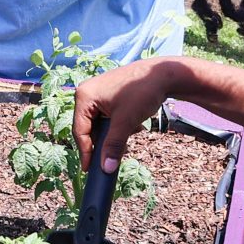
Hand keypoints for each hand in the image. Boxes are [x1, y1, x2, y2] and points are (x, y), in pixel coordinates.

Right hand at [72, 56, 186, 170]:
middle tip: (114, 156)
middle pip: (88, 127)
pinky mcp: (108, 94)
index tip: (90, 170)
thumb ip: (113, 145)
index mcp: (84, 96)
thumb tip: (107, 168)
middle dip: (104, 141)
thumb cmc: (142, 92)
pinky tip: (133, 125)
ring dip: (114, 133)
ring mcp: (97, 92)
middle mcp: (86, 93)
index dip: (85, 152)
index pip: (80, 130)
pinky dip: (118, 124)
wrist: (164, 74)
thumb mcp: (126, 122)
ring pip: (99, 123)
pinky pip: (107, 116)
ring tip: (131, 133)